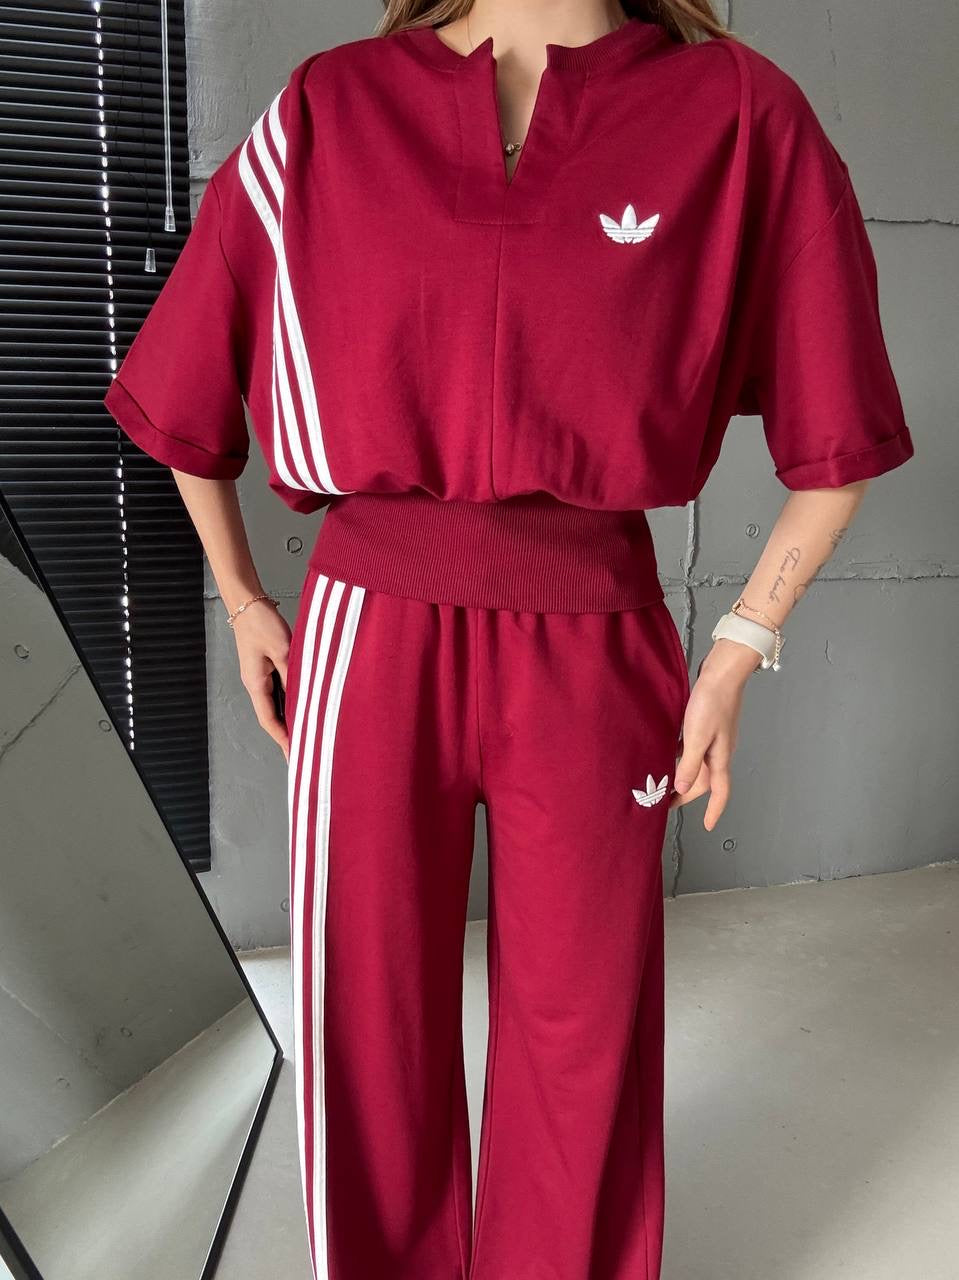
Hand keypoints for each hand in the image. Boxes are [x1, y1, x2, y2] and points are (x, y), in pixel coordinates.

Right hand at [231, 599, 292, 761]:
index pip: (270, 721)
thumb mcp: (282, 650)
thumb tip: (303, 698)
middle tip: (303, 754)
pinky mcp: (267, 667)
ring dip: (290, 721)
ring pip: (277, 705)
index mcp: (255, 683)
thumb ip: (292, 675)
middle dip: (286, 737)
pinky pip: (279, 692)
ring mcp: (260, 676)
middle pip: (272, 718)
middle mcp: (256, 684)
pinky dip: (291, 703)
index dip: (283, 739)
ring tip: (306, 736)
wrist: (247, 602)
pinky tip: (303, 707)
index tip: (295, 756)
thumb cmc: (261, 623)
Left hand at [668, 638, 760, 829]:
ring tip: (663, 781)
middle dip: (688, 794)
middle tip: (667, 803)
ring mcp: (714, 738)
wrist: (723, 673)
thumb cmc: (713, 702)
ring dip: (684, 775)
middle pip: (705, 781)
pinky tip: (667, 753)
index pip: (720, 792)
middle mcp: (719, 751)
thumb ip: (690, 764)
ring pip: (698, 765)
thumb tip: (682, 788)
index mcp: (720, 757)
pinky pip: (693, 748)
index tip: (707, 825)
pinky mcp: (707, 725)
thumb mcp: (697, 737)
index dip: (714, 810)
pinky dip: (682, 756)